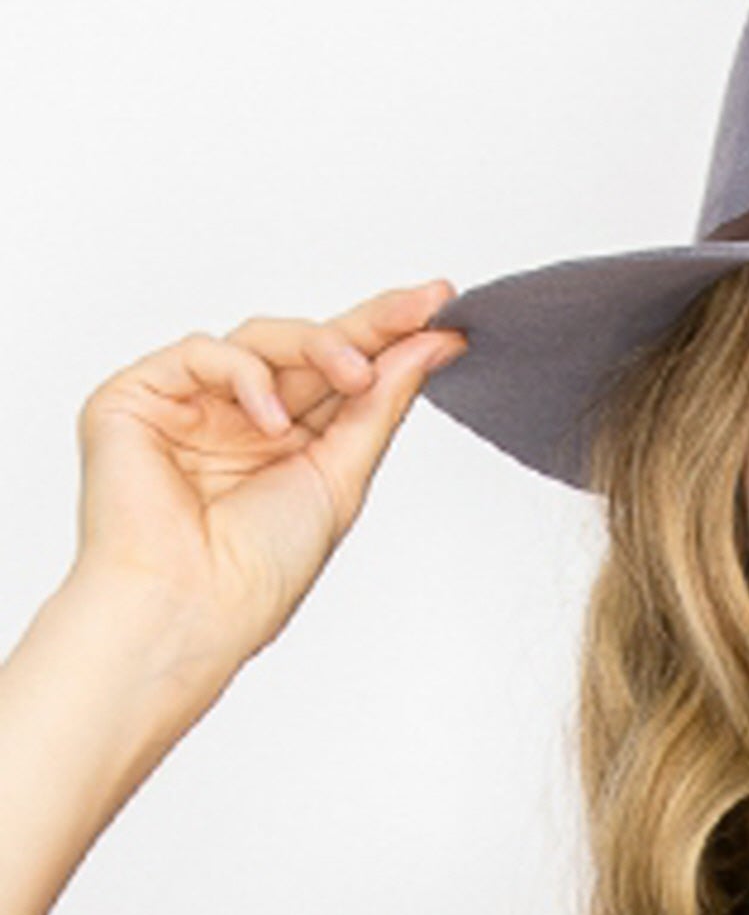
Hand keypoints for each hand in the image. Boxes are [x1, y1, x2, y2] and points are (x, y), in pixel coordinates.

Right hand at [73, 280, 467, 665]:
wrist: (194, 607)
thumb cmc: (259, 568)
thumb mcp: (343, 475)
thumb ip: (381, 406)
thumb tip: (431, 346)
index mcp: (291, 441)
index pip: (344, 374)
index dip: (391, 339)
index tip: (445, 314)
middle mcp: (242, 417)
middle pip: (310, 347)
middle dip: (371, 324)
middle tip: (423, 307)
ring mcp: (191, 404)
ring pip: (262, 338)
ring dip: (318, 347)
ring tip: (355, 376)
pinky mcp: (138, 396)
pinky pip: (202, 352)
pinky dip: (245, 377)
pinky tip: (272, 421)